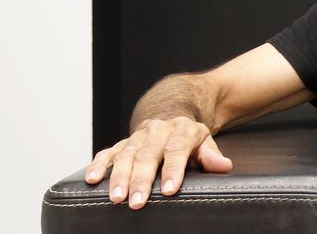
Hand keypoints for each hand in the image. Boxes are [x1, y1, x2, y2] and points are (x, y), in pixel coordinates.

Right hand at [84, 116, 232, 209]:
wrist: (172, 114)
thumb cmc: (189, 138)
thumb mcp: (204, 142)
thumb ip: (211, 155)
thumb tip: (224, 165)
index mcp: (181, 130)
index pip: (177, 150)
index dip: (173, 170)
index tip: (169, 190)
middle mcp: (157, 131)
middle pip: (148, 154)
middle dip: (142, 179)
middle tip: (137, 201)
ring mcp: (138, 137)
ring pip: (127, 154)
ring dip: (119, 176)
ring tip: (116, 197)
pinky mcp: (123, 142)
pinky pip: (108, 152)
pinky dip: (99, 164)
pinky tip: (92, 179)